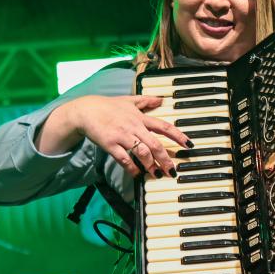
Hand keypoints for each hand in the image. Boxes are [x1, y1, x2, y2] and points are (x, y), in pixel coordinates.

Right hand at [65, 95, 191, 177]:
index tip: (189, 145)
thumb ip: (146, 101)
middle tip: (172, 171)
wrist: (86, 111)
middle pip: (155, 144)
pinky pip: (124, 159)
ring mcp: (122, 136)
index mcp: (140, 118)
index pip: (164, 126)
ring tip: (156, 174)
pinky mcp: (110, 144)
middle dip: (166, 159)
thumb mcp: (129, 100)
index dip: (178, 136)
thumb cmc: (108, 106)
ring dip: (151, 165)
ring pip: (142, 152)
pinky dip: (132, 168)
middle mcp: (134, 127)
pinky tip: (137, 174)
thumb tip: (161, 99)